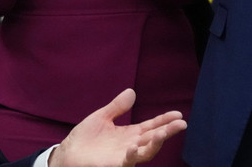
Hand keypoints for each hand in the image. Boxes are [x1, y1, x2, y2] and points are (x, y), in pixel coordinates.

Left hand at [50, 89, 185, 166]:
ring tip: (163, 133)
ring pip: (146, 152)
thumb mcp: (102, 117)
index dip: (164, 120)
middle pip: (153, 138)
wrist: (70, 151)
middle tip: (181, 123)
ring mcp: (124, 155)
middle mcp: (131, 145)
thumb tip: (132, 91)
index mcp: (130, 133)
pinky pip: (127, 161)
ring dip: (156, 143)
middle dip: (168, 131)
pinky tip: (134, 146)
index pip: (151, 126)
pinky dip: (132, 155)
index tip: (178, 114)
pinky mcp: (115, 163)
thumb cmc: (86, 136)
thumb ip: (117, 106)